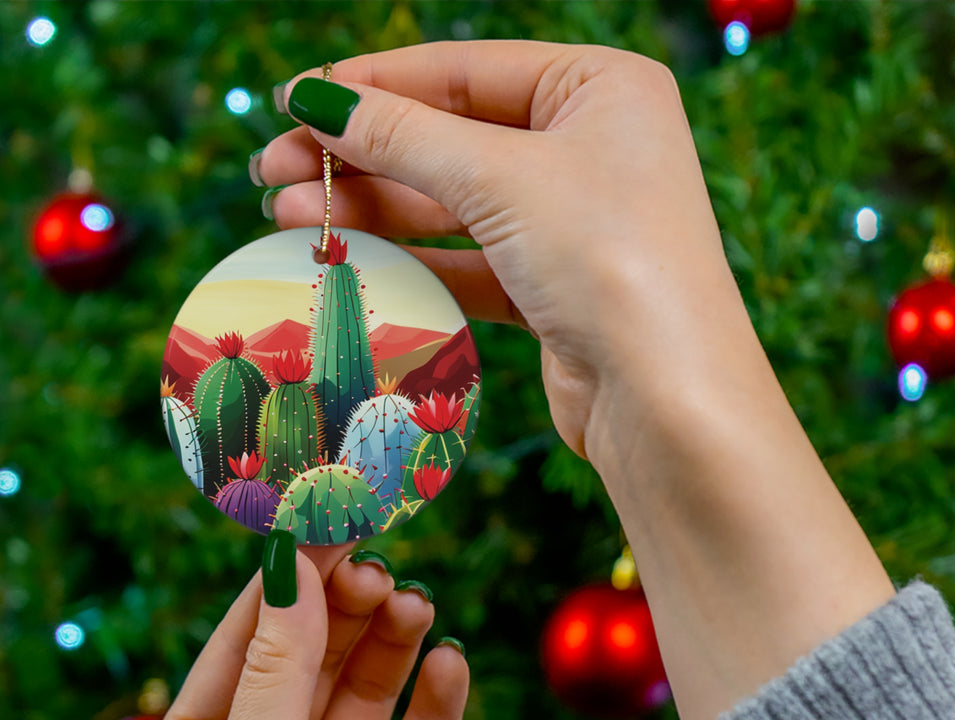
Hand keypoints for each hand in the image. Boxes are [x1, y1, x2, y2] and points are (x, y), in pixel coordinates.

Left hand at [143, 544, 468, 719]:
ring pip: (369, 691)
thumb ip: (278, 670)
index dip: (290, 578)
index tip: (331, 521)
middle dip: (347, 609)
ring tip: (416, 608)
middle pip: (316, 655)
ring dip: (393, 645)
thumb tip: (293, 565)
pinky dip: (437, 704)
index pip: (250, 636)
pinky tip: (450, 667)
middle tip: (381, 570)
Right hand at [255, 40, 743, 464]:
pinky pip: (470, 261)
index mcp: (600, 88)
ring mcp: (574, 222)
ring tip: (287, 216)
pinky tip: (349, 257)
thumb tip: (317, 99)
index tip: (293, 100)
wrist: (664, 397)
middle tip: (272, 170)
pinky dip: (412, 261)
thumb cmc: (606, 259)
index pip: (464, 70)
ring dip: (373, 209)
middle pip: (452, 137)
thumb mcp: (500, 178)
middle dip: (361, 154)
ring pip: (455, 204)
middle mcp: (591, 148)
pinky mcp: (555, 289)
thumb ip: (404, 136)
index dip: (373, 85)